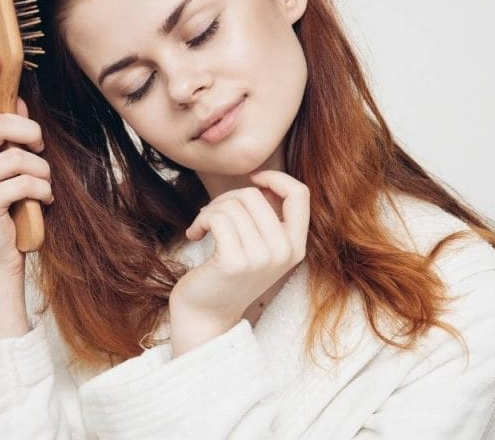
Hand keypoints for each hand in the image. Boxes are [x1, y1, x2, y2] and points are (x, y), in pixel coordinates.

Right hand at [0, 53, 54, 272]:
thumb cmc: (8, 212)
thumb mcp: (10, 171)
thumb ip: (10, 140)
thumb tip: (20, 102)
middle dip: (28, 131)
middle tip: (40, 145)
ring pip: (17, 157)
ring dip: (42, 172)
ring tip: (43, 187)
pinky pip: (24, 182)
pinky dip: (42, 191)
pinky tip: (42, 201)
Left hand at [169, 170, 309, 345]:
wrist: (206, 315)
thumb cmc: (227, 275)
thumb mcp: (258, 246)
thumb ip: (266, 217)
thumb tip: (258, 182)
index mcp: (296, 246)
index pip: (299, 194)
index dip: (275, 178)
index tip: (252, 180)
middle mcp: (284, 252)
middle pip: (255, 195)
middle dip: (227, 198)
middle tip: (212, 216)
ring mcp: (261, 258)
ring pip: (233, 204)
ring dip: (210, 211)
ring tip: (203, 227)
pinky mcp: (234, 262)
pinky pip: (217, 217)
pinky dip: (200, 221)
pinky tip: (195, 235)